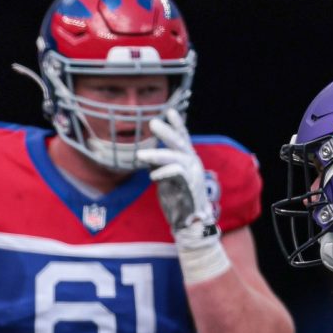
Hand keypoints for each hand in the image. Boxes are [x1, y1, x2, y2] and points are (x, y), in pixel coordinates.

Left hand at [136, 110, 217, 247]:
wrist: (188, 221)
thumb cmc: (177, 199)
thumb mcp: (167, 178)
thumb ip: (161, 165)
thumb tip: (149, 156)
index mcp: (188, 159)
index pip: (183, 138)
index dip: (177, 124)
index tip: (169, 111)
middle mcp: (192, 162)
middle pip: (180, 143)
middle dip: (167, 132)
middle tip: (153, 122)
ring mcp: (193, 173)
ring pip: (176, 157)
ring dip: (157, 154)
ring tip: (140, 155)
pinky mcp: (189, 186)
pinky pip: (176, 174)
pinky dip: (163, 172)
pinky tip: (152, 176)